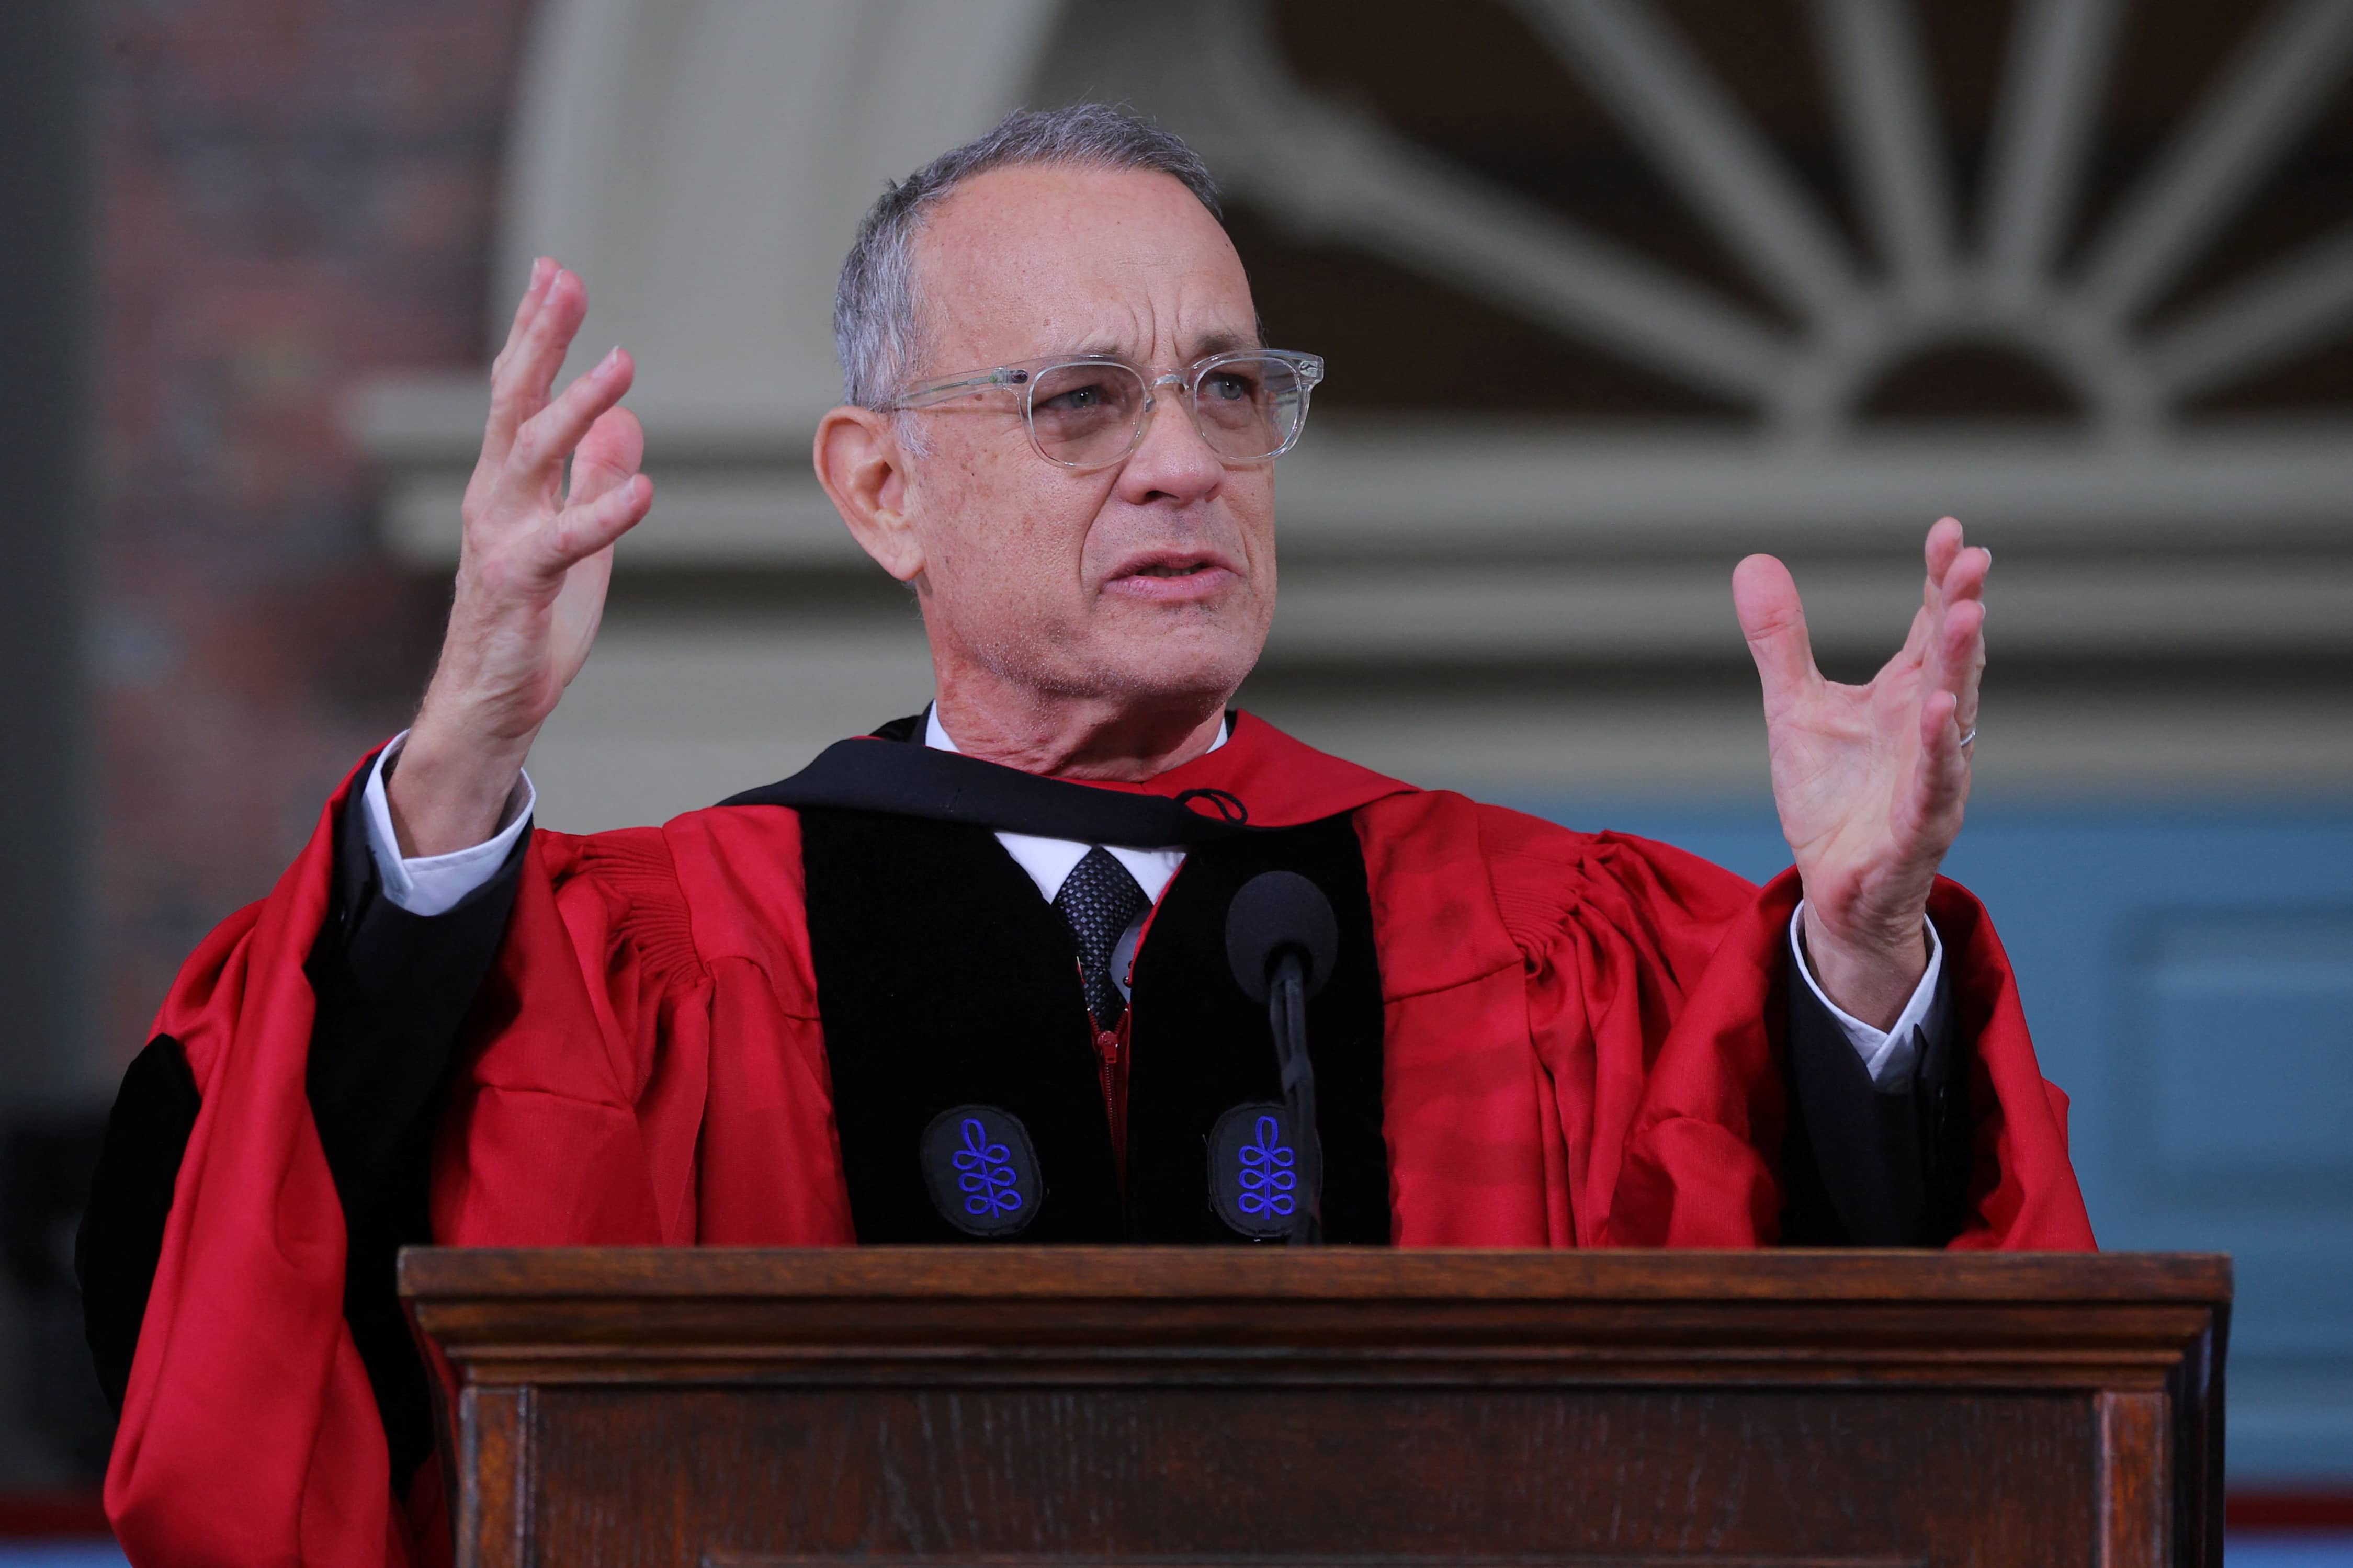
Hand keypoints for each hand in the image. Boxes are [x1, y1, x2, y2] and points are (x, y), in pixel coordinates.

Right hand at [388, 259, 653, 855]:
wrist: (490, 702)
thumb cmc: (529, 622)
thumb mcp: (575, 538)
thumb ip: (592, 479)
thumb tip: (626, 423)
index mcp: (507, 482)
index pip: (517, 391)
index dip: (535, 331)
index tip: (554, 272)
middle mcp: (494, 497)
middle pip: (513, 401)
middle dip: (538, 337)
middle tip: (563, 279)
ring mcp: (499, 537)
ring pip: (532, 455)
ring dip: (576, 405)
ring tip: (621, 362)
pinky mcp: (517, 584)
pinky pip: (564, 542)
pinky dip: (605, 513)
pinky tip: (646, 489)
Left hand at [1734, 518, 1987, 1029]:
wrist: (1834, 888)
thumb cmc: (1831, 796)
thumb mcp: (1794, 708)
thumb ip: (1780, 641)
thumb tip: (1753, 562)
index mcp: (1907, 695)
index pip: (1931, 626)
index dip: (1941, 579)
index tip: (1950, 530)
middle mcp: (1931, 728)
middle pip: (1954, 657)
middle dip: (1963, 607)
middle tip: (1974, 558)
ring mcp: (1933, 776)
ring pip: (1957, 714)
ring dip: (1964, 665)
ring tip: (1967, 615)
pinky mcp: (1920, 827)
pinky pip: (1935, 785)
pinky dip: (1940, 750)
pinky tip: (1942, 711)